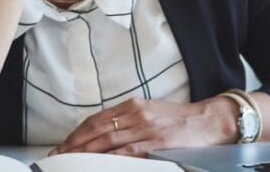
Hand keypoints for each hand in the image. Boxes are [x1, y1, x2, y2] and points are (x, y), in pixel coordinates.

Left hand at [49, 97, 239, 157]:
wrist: (211, 120)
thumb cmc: (182, 120)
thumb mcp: (152, 113)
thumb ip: (130, 121)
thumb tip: (107, 135)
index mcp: (133, 105)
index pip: (97, 120)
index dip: (77, 133)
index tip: (64, 145)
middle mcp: (136, 113)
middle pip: (97, 129)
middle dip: (75, 143)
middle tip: (58, 155)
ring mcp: (146, 127)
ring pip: (108, 140)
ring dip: (86, 152)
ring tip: (71, 161)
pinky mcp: (158, 142)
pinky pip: (129, 151)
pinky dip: (111, 157)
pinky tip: (99, 163)